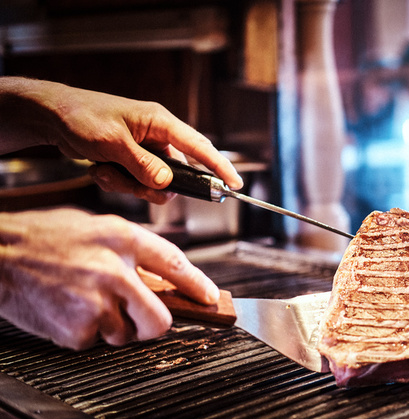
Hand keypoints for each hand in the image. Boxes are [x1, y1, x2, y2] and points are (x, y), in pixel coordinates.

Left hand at [0, 77, 242, 202]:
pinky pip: (136, 182)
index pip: (199, 146)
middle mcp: (156, 136)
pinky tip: (99, 168)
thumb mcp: (112, 143)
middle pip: (176, 173)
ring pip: (154, 181)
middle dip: (157, 186)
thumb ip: (143, 165)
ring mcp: (144, 149)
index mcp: (160, 122)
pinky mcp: (131, 159)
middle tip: (141, 189)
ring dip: (131, 185)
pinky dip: (118, 182)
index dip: (219, 167)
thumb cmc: (81, 117)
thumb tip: (168, 184)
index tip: (235, 185)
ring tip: (106, 171)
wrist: (50, 116)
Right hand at [0, 208, 219, 349]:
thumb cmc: (44, 237)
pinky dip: (84, 333)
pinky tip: (68, 309)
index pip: (174, 264)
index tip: (209, 298)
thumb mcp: (96, 228)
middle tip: (141, 317)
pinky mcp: (76, 330)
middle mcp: (115, 272)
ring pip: (126, 335)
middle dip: (153, 324)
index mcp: (122, 239)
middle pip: (160, 321)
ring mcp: (96, 304)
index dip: (197, 284)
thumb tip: (161, 278)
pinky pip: (95, 342)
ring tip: (85, 300)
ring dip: (112, 326)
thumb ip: (131, 251)